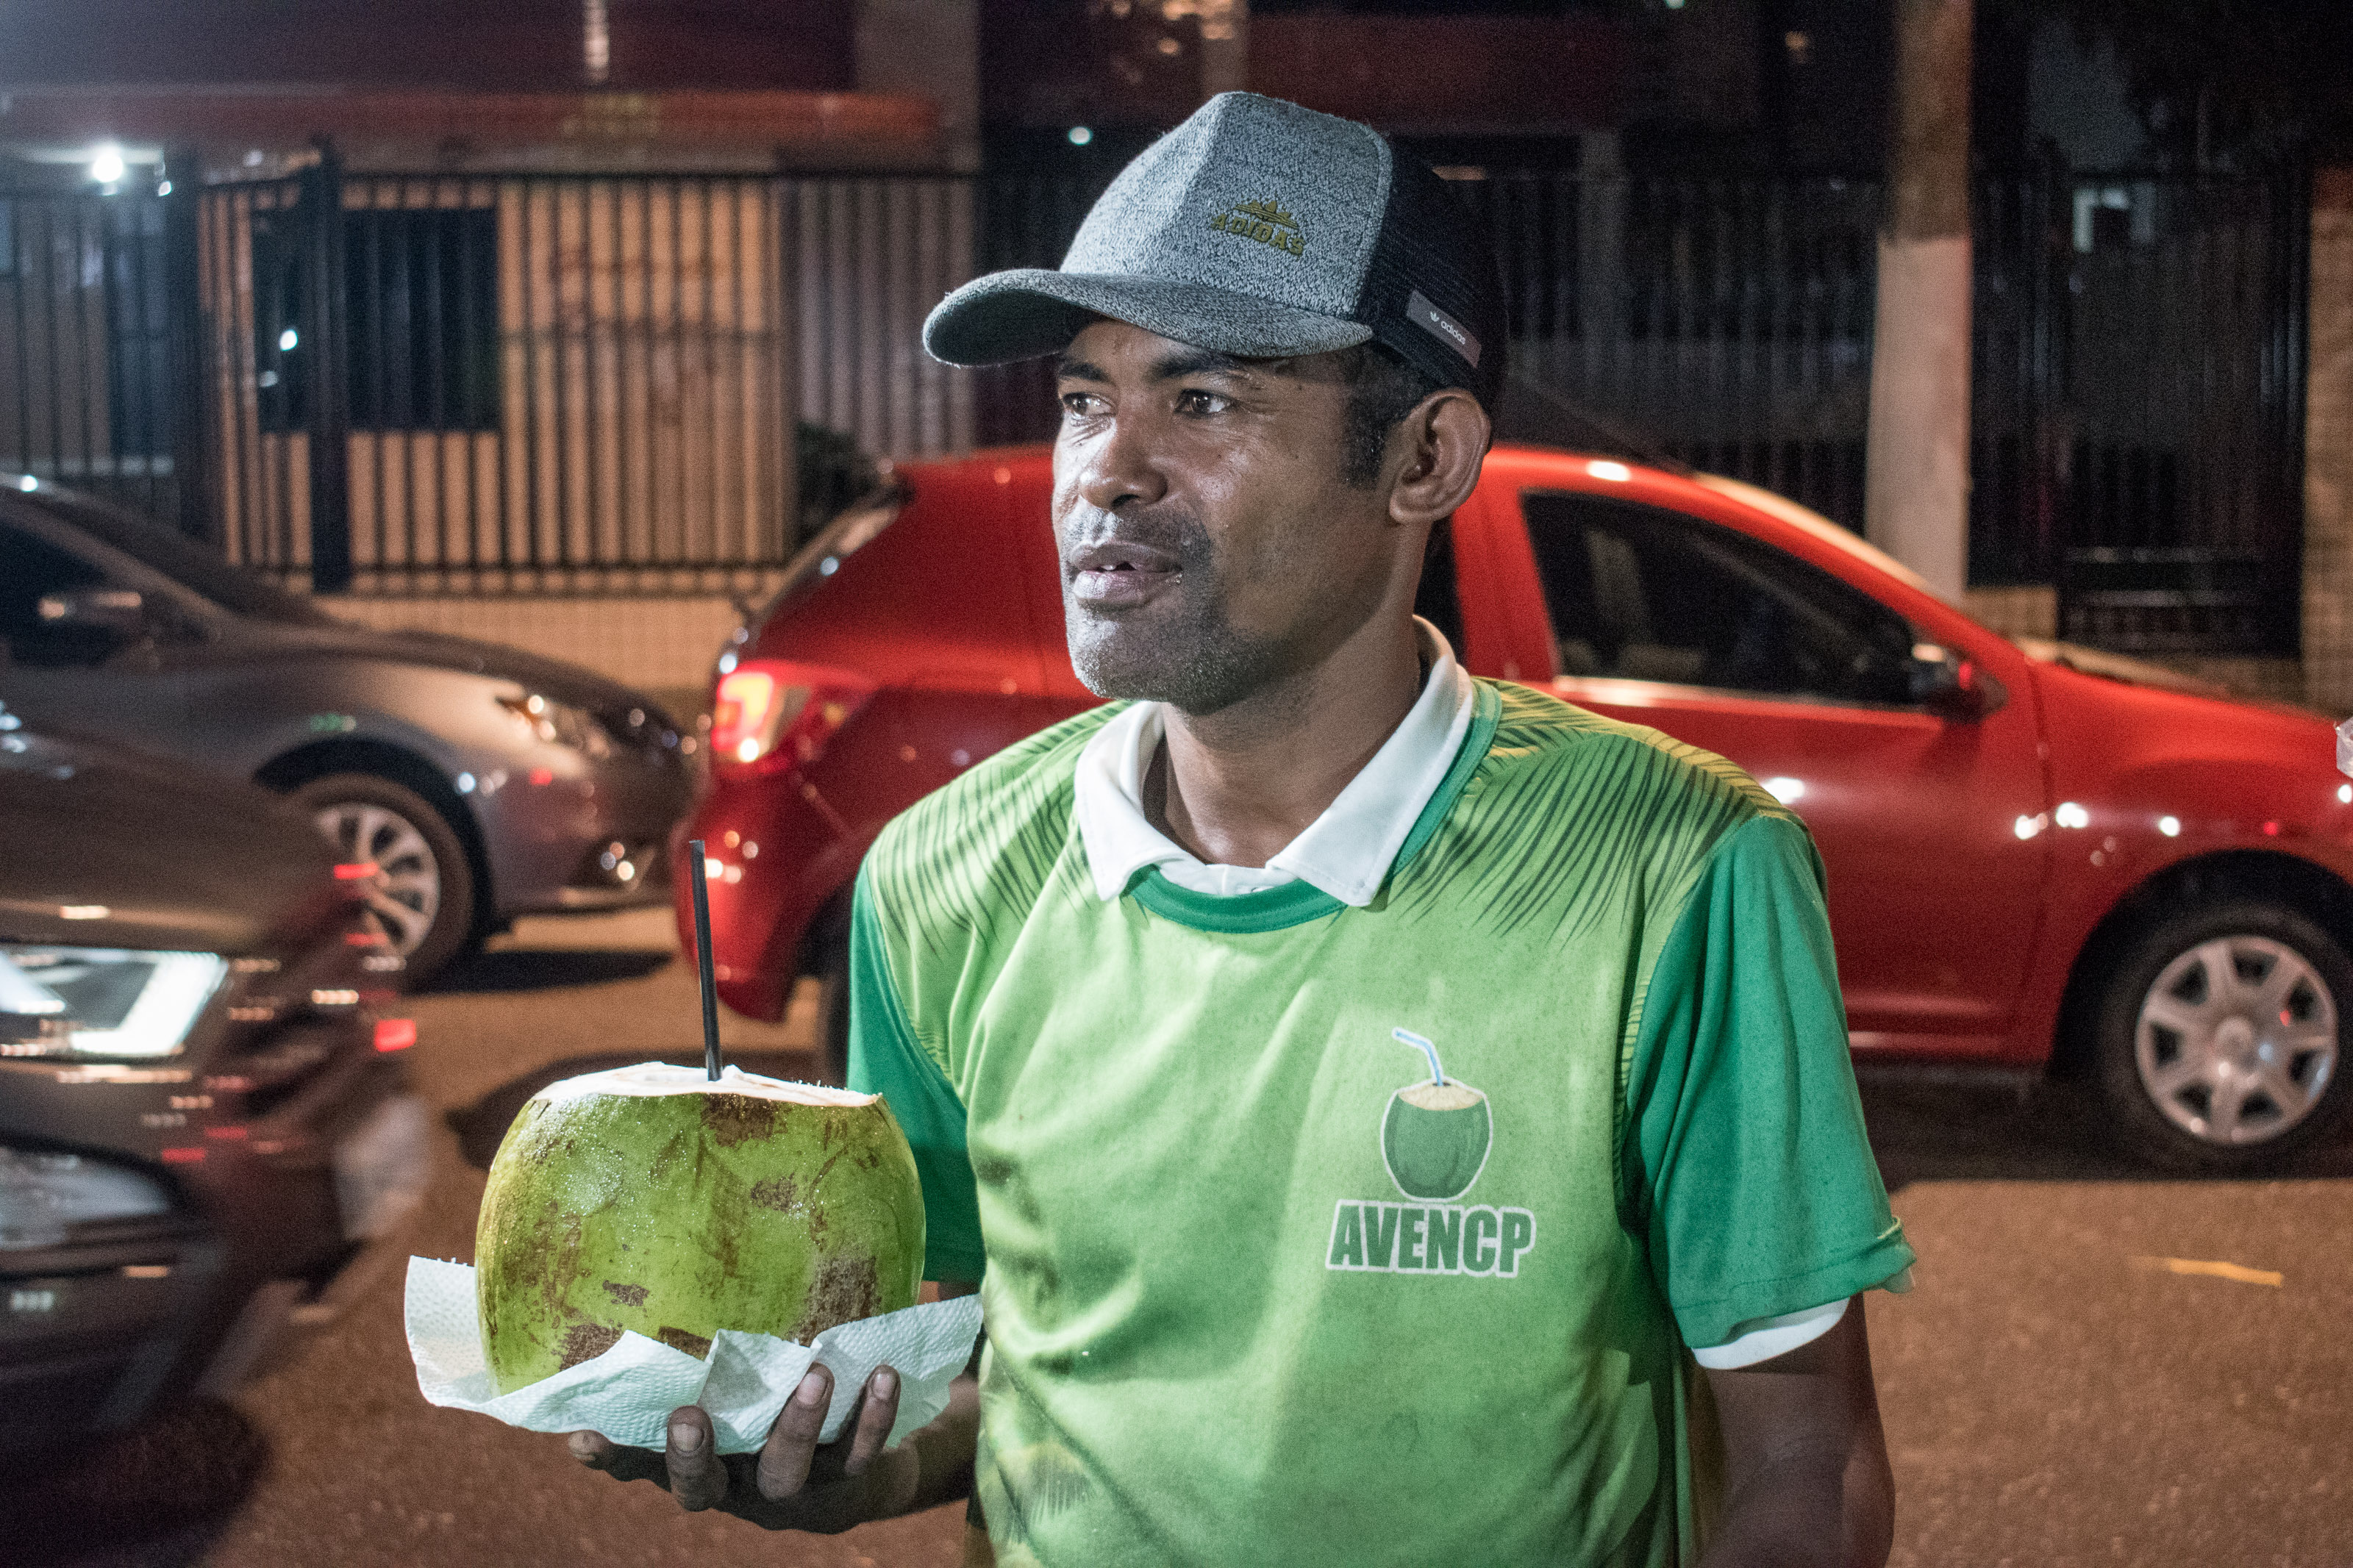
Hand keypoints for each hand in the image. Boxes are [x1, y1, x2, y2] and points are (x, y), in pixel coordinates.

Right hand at [569, 1363, 916, 1533]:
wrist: (847, 1479)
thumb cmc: (764, 1421)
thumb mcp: (728, 1398)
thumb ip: (699, 1365)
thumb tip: (657, 1284)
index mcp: (697, 1463)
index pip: (640, 1466)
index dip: (612, 1457)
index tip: (581, 1436)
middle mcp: (735, 1486)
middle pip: (702, 1489)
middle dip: (692, 1456)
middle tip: (688, 1415)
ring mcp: (788, 1490)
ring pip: (786, 1471)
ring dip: (798, 1425)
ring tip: (815, 1374)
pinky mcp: (843, 1482)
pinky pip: (857, 1454)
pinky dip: (872, 1416)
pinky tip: (882, 1374)